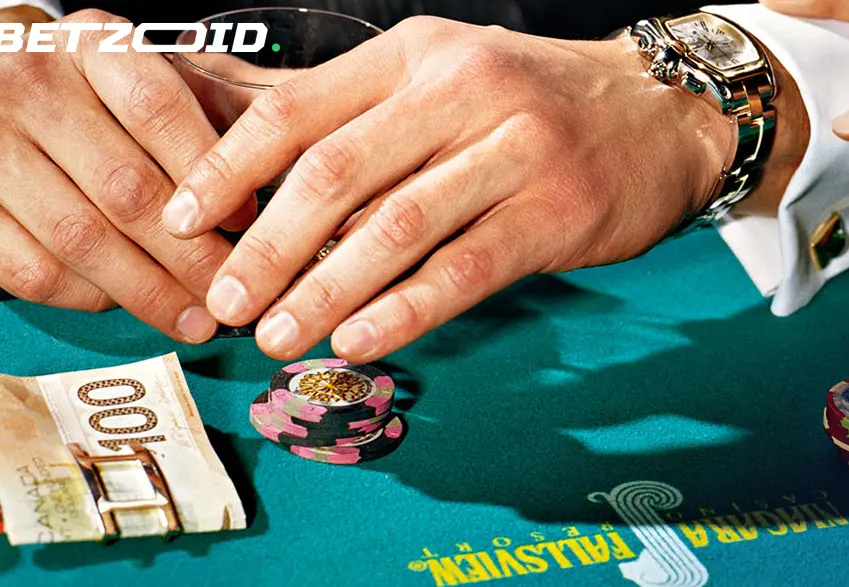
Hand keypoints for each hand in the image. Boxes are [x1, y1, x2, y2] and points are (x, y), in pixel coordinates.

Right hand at [0, 9, 231, 341]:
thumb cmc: (91, 89)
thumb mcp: (146, 72)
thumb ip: (207, 113)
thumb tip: (277, 187)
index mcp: (89, 46)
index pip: (158, 110)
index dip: (211, 176)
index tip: (251, 224)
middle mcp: (26, 87)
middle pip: (126, 189)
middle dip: (192, 256)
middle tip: (236, 294)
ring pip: (81, 240)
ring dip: (149, 292)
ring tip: (197, 319)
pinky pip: (34, 271)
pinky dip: (90, 298)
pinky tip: (128, 303)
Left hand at [166, 17, 746, 361]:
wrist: (666, 114)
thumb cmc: (539, 105)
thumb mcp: (448, 76)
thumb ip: (361, 117)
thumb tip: (246, 176)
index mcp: (417, 55)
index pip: (298, 112)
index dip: (228, 171)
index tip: (182, 222)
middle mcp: (463, 92)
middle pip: (336, 174)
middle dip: (265, 247)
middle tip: (227, 303)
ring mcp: (516, 151)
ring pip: (396, 229)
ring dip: (325, 293)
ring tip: (279, 337)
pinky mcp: (558, 212)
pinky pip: (465, 269)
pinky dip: (404, 311)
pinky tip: (360, 342)